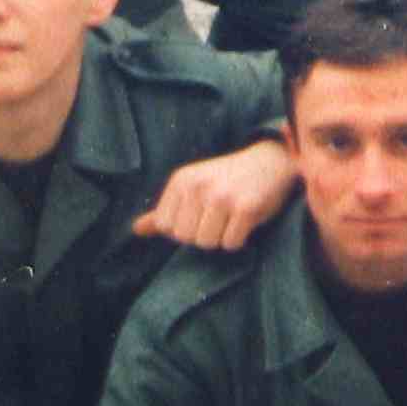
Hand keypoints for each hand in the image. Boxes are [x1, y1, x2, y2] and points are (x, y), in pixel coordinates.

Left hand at [132, 138, 295, 248]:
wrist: (269, 162)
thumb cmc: (227, 178)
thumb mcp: (193, 187)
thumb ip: (165, 210)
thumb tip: (137, 229)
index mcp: (181, 180)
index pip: (165, 226)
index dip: (183, 227)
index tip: (199, 213)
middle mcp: (199, 186)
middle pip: (186, 238)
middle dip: (203, 234)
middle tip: (218, 216)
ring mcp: (222, 197)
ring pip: (208, 243)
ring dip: (221, 237)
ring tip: (231, 217)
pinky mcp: (245, 208)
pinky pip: (231, 243)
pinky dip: (239, 239)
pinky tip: (245, 220)